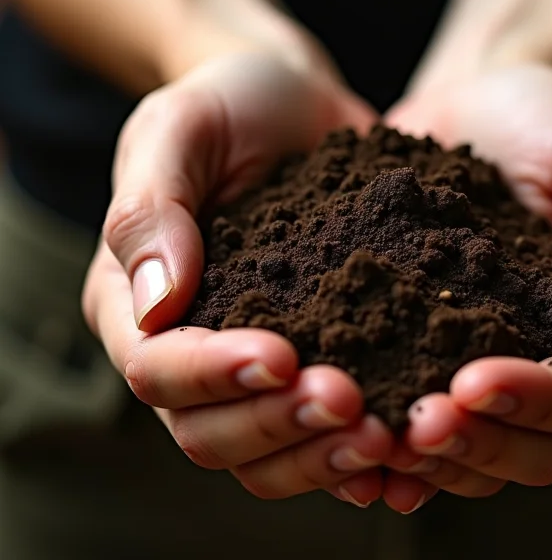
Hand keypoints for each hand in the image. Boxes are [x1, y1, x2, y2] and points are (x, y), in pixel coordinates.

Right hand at [83, 51, 392, 506]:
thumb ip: (151, 209)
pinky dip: (358, 454)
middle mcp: (191, 354)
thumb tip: (156, 307)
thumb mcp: (179, 129)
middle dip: (278, 426)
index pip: (157, 370)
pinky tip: (406, 451)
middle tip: (349, 401)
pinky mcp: (317, 364)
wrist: (300, 109)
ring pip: (268, 454)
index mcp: (136, 305)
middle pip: (211, 433)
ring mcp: (255, 370)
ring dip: (322, 454)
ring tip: (386, 434)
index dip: (214, 376)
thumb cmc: (230, 105)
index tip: (282, 355)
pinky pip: (325, 435)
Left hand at [381, 64, 551, 512]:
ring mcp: (496, 367)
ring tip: (377, 438)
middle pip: (540, 450)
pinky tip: (353, 447)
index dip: (539, 401)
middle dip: (480, 444)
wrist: (472, 104)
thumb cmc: (546, 120)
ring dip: (435, 460)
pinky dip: (396, 450)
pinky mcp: (435, 357)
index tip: (473, 382)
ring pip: (483, 454)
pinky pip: (425, 424)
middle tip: (415, 425)